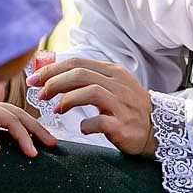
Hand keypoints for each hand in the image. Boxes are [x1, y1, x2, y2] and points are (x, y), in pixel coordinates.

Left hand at [0, 91, 57, 157]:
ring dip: (31, 126)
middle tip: (52, 144)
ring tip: (45, 139)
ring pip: (14, 114)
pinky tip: (23, 134)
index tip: (32, 154)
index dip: (23, 137)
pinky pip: (5, 118)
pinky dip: (18, 125)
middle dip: (36, 129)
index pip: (10, 120)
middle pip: (18, 114)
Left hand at [29, 57, 156, 155]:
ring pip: (90, 92)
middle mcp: (117, 84)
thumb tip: (55, 77)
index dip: (52, 69)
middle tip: (40, 94)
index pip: (77, 62)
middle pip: (80, 74)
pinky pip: (99, 121)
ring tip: (56, 110)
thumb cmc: (128, 108)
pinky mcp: (122, 125)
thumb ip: (89, 79)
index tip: (34, 79)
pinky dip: (85, 123)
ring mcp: (121, 104)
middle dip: (54, 82)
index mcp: (113, 71)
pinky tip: (81, 126)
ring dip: (67, 100)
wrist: (158, 129)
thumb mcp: (113, 86)